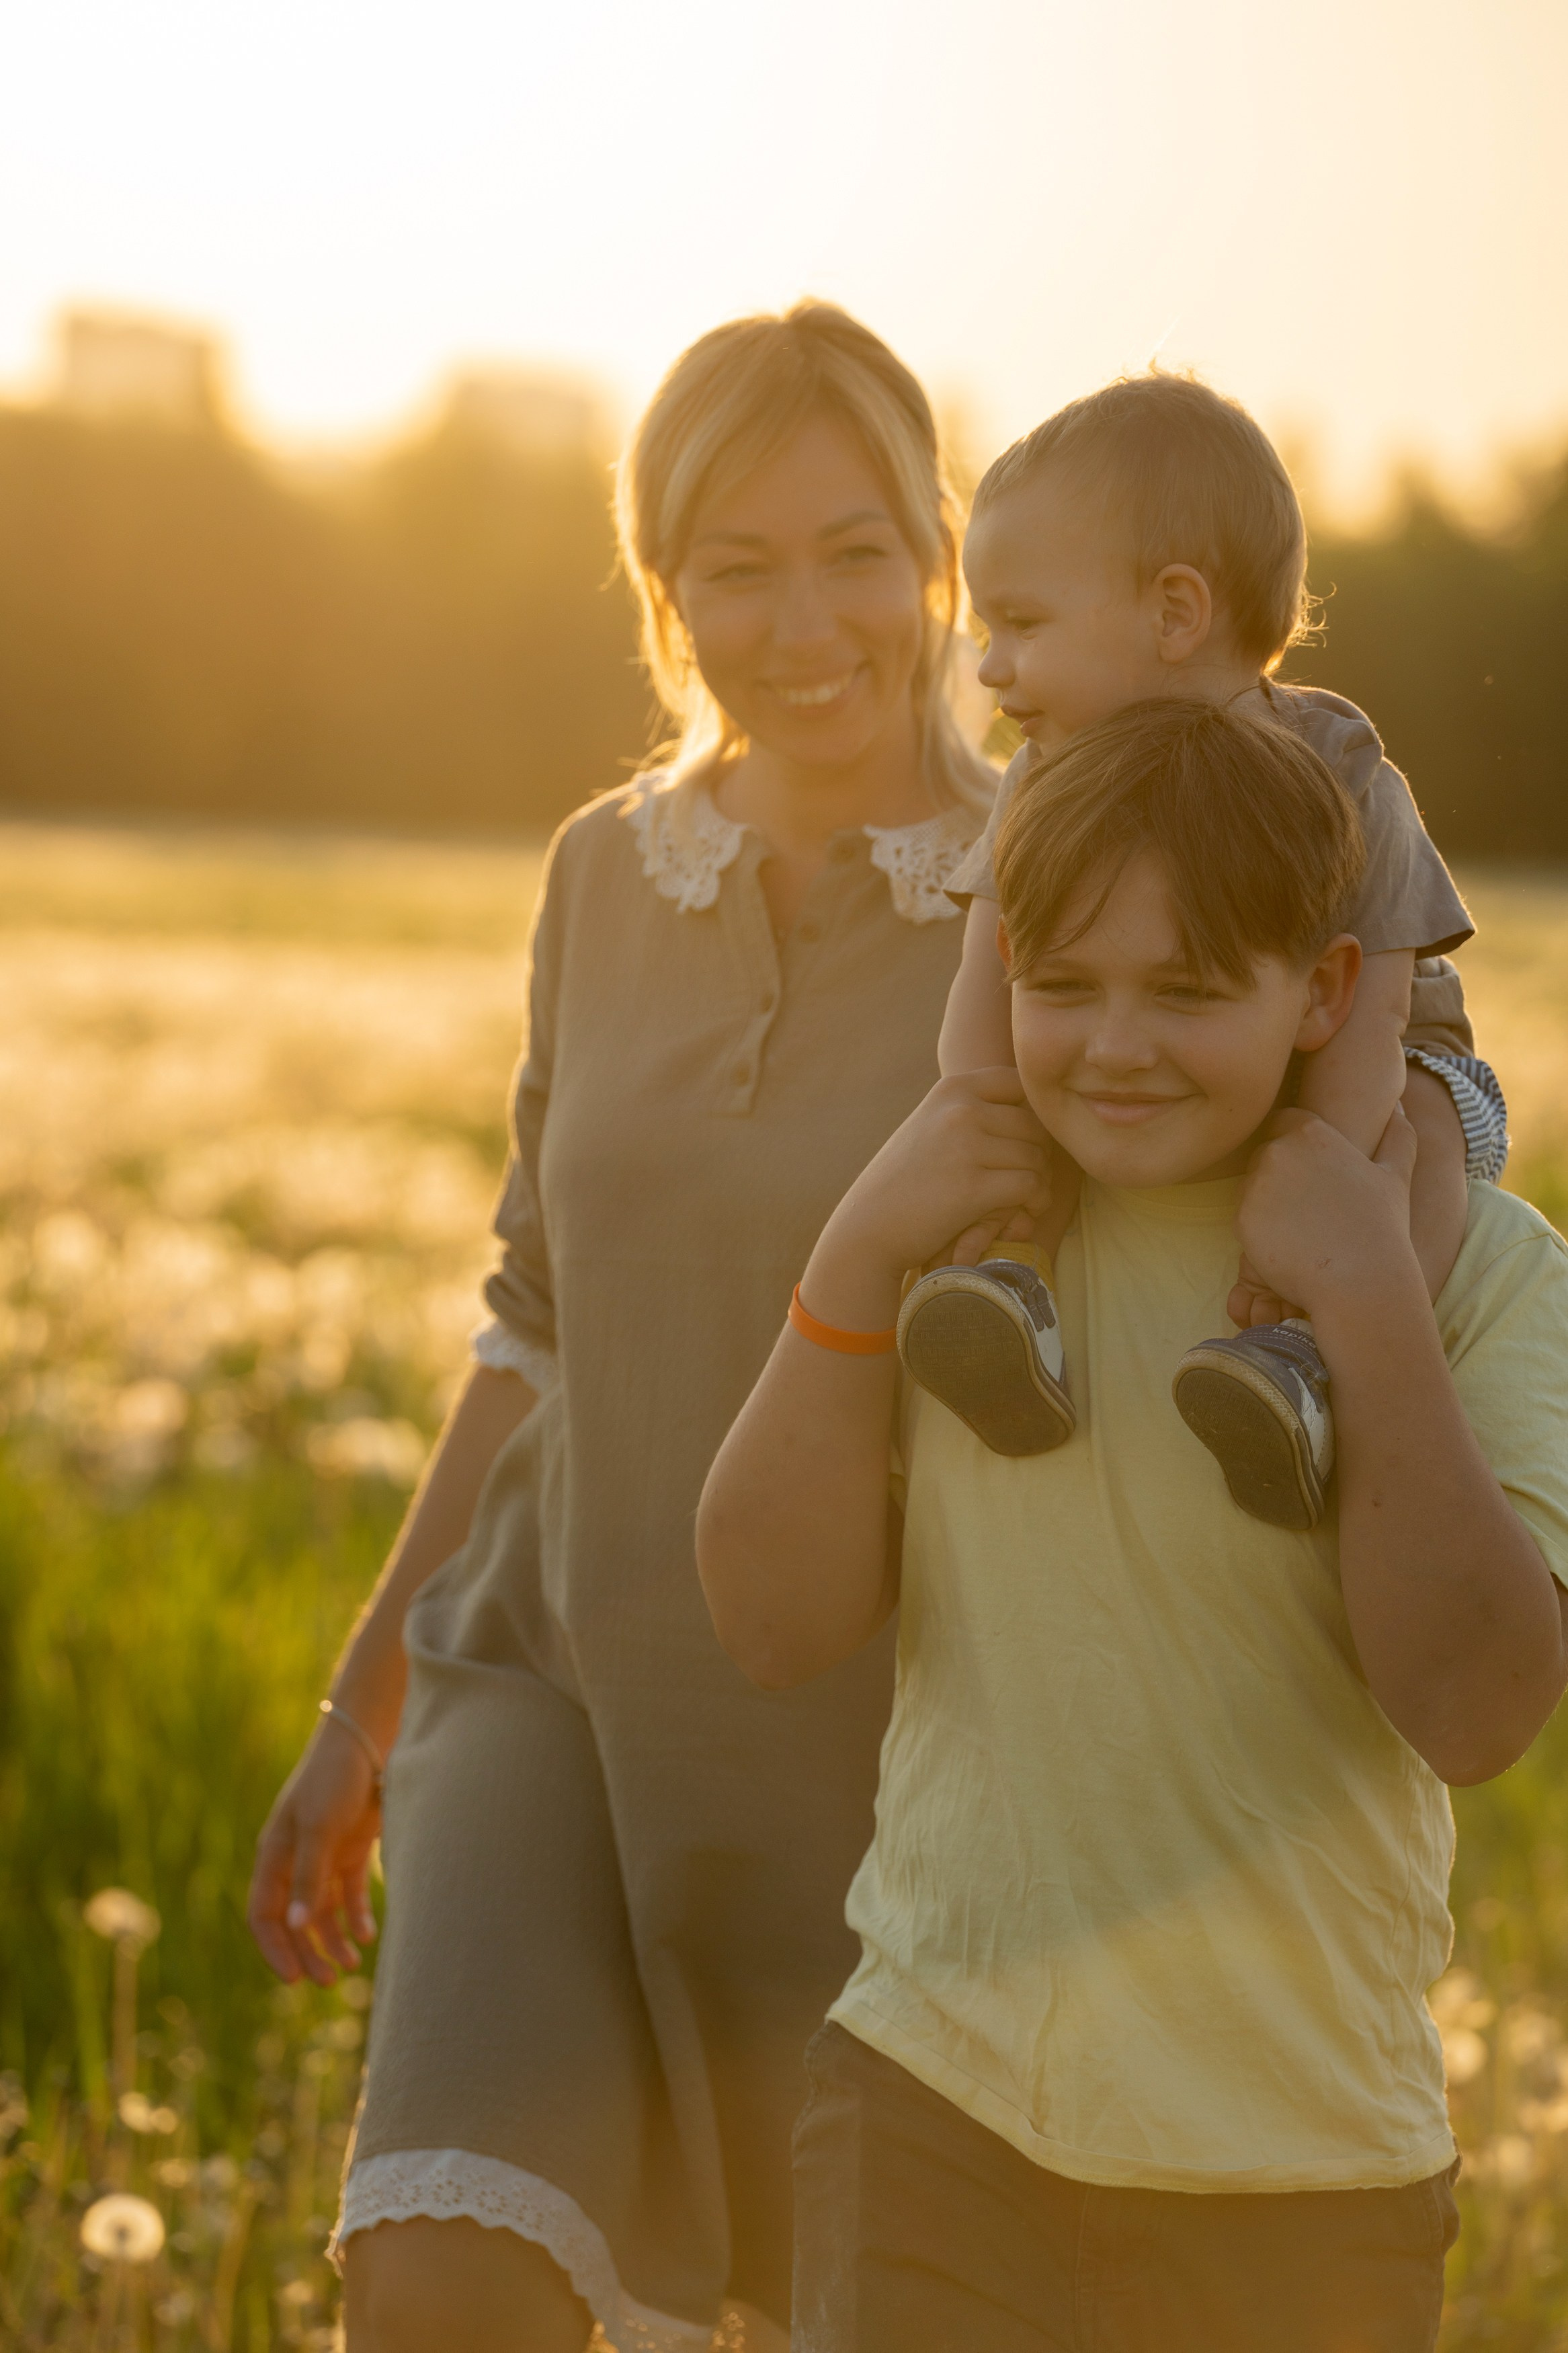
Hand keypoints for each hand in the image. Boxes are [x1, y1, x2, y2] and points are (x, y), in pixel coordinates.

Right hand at [247, 1723, 380, 1986]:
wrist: (367, 1740)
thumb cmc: (334, 1779)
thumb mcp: (320, 1828)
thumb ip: (310, 1877)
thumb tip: (298, 1927)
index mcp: (274, 1856)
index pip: (264, 1915)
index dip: (275, 1949)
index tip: (294, 1979)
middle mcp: (295, 1861)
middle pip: (295, 1921)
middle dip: (309, 1953)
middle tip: (329, 1982)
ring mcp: (323, 1857)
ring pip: (322, 1912)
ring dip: (334, 1940)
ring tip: (353, 1966)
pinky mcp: (350, 1850)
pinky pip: (347, 1894)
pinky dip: (356, 1916)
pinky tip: (369, 1933)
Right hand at [811, 1070, 1050, 1318]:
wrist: (867, 1229)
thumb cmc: (904, 1181)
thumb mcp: (931, 1126)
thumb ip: (972, 1109)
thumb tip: (1038, 1104)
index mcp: (952, 1089)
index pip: (1018, 1083)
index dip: (1031, 1113)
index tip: (1017, 1143)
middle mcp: (960, 1109)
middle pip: (1034, 1124)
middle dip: (1038, 1155)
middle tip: (1025, 1181)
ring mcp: (966, 1146)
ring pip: (1036, 1157)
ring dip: (1038, 1182)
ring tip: (1023, 1200)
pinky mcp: (973, 1187)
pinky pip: (1030, 1186)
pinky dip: (1033, 1202)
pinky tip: (1022, 1215)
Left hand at [1235, 1105, 1419, 1325]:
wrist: (1361, 1281)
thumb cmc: (1382, 1229)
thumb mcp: (1396, 1176)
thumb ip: (1397, 1135)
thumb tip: (1398, 1106)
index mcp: (1311, 1134)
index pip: (1284, 1121)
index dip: (1293, 1142)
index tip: (1309, 1169)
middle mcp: (1278, 1151)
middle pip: (1266, 1155)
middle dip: (1281, 1175)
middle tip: (1311, 1207)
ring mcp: (1256, 1185)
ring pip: (1253, 1187)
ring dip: (1270, 1202)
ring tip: (1305, 1229)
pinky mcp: (1242, 1219)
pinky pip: (1246, 1218)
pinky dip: (1262, 1230)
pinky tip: (1291, 1245)